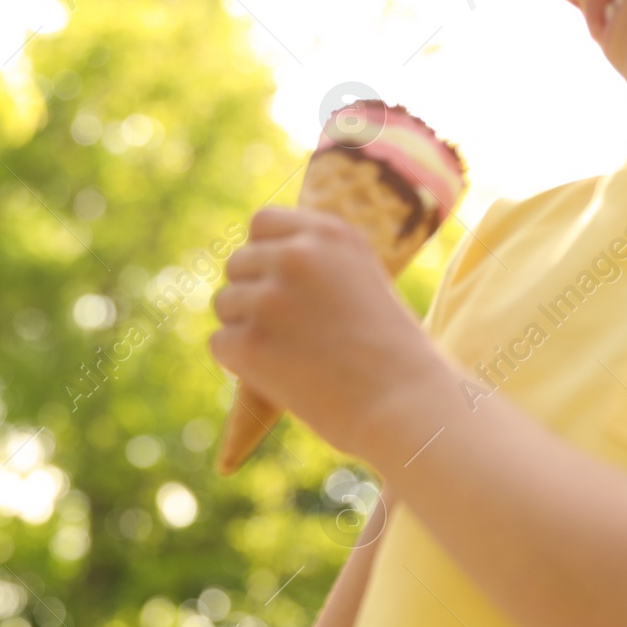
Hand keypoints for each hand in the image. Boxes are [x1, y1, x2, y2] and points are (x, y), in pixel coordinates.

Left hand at [210, 207, 439, 461]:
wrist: (406, 404)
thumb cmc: (394, 353)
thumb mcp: (364, 281)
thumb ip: (318, 263)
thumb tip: (261, 264)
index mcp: (329, 233)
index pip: (263, 222)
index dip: (264, 253)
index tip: (276, 282)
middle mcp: (295, 255)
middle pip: (238, 263)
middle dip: (252, 294)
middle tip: (287, 331)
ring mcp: (268, 298)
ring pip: (225, 304)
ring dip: (246, 329)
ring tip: (290, 356)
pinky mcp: (249, 342)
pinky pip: (220, 343)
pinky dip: (239, 363)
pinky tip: (277, 376)